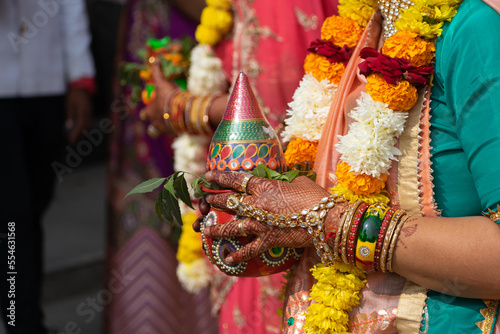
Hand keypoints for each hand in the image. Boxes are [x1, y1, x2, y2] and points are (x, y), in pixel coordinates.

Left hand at [66, 88, 92, 143]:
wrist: (83, 88)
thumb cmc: (74, 96)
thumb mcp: (69, 104)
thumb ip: (70, 115)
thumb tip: (69, 126)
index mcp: (82, 110)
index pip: (80, 125)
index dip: (76, 133)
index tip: (71, 139)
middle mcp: (88, 113)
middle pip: (85, 127)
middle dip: (79, 135)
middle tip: (72, 141)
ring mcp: (90, 113)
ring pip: (88, 126)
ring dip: (83, 133)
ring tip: (76, 138)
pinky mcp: (90, 113)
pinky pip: (88, 122)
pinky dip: (85, 128)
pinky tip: (80, 131)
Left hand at [142, 62, 176, 133]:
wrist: (183, 112)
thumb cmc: (169, 98)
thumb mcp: (162, 83)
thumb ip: (157, 72)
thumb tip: (154, 58)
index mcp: (150, 113)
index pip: (144, 115)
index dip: (147, 112)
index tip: (152, 108)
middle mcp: (156, 124)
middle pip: (151, 129)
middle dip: (155, 124)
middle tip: (162, 118)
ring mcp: (166, 130)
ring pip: (163, 133)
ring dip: (166, 129)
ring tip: (172, 124)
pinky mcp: (176, 134)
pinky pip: (175, 133)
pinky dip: (178, 129)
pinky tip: (183, 124)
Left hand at [202, 170, 344, 263]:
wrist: (326, 219)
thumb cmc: (316, 197)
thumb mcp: (298, 181)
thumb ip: (283, 181)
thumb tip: (280, 179)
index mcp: (264, 187)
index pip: (236, 179)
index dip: (219, 177)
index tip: (208, 176)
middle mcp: (257, 204)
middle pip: (228, 201)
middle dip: (213, 200)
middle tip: (202, 200)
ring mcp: (260, 224)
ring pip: (231, 226)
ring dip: (216, 229)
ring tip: (203, 230)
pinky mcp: (268, 240)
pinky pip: (248, 250)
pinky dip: (237, 256)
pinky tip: (226, 259)